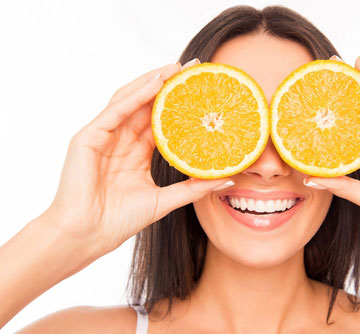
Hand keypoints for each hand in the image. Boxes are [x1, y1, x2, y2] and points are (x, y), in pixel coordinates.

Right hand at [41, 58, 232, 256]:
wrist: (88, 236)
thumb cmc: (120, 220)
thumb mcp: (165, 200)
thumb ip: (194, 188)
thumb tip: (229, 179)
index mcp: (137, 152)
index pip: (160, 120)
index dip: (180, 104)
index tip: (203, 90)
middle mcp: (121, 139)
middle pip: (146, 104)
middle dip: (168, 84)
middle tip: (194, 68)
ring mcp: (104, 136)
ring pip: (130, 100)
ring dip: (152, 81)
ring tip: (176, 68)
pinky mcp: (89, 137)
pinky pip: (116, 110)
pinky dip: (136, 95)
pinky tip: (155, 83)